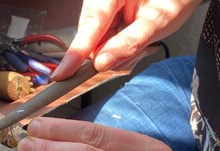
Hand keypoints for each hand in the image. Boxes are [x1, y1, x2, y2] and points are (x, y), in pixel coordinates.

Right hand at [52, 0, 201, 79]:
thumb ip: (129, 43)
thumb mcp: (158, 21)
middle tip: (134, 51)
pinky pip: (103, 39)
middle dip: (108, 53)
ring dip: (115, 51)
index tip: (61, 74)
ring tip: (138, 40)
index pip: (89, 27)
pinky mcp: (105, 16)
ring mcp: (102, 6)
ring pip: (97, 42)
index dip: (75, 55)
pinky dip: (116, 47)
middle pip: (91, 38)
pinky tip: (130, 39)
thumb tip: (101, 64)